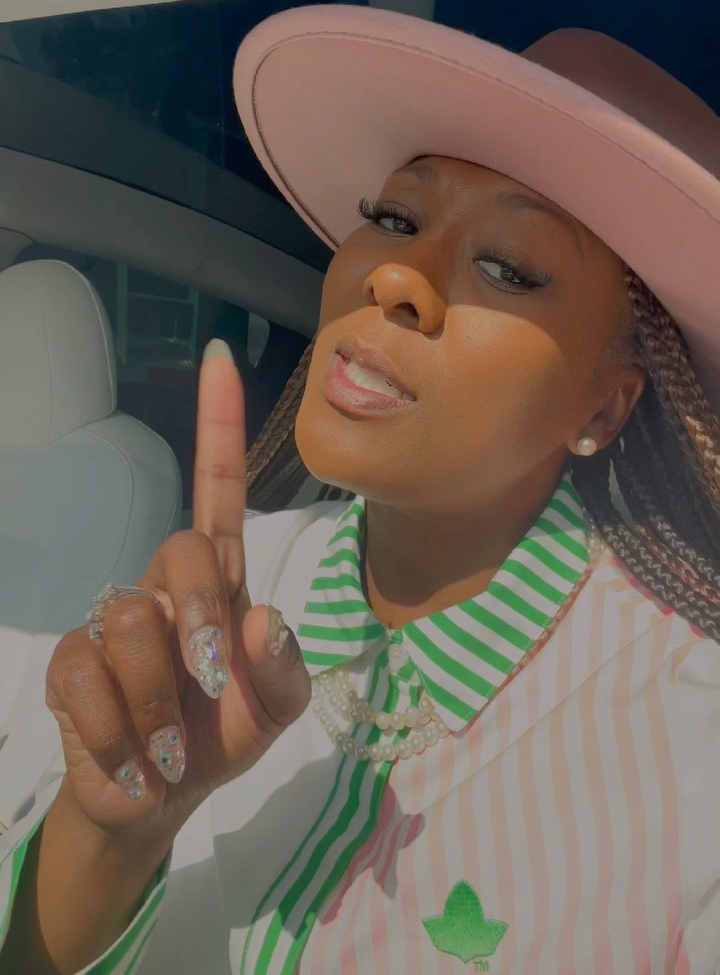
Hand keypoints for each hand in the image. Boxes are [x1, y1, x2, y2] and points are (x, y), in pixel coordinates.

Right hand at [45, 341, 310, 840]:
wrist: (161, 799)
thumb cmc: (223, 732)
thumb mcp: (277, 711)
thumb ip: (286, 670)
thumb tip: (262, 616)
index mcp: (221, 579)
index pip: (220, 488)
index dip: (220, 424)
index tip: (220, 357)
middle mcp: (166, 585)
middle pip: (183, 551)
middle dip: (203, 622)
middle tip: (211, 683)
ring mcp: (113, 619)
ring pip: (132, 618)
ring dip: (161, 699)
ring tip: (170, 743)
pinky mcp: (71, 662)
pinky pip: (88, 674)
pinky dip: (121, 731)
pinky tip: (133, 757)